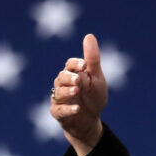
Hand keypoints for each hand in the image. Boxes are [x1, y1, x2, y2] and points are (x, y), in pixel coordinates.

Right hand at [50, 34, 107, 155]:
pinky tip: (77, 108)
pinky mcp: (59, 113)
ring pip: (58, 93)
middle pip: (61, 77)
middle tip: (78, 80)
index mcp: (73, 74)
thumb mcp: (96, 78)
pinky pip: (59, 111)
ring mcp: (60, 99)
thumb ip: (92, 59)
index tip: (84, 65)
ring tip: (77, 90)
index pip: (70, 65)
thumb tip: (89, 35)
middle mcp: (63, 85)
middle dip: (69, 77)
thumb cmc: (93, 96)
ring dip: (67, 91)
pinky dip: (68, 109)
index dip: (75, 64)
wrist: (91, 120)